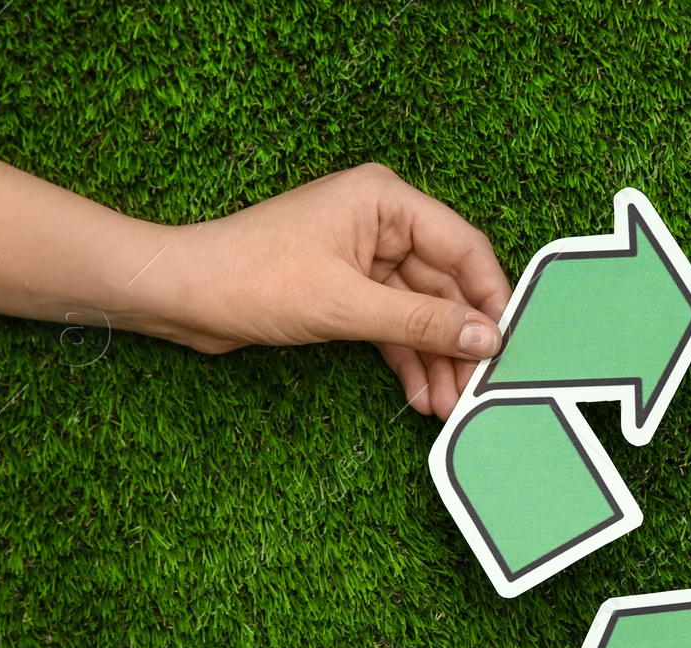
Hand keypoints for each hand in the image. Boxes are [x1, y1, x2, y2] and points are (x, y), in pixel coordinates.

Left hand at [152, 163, 511, 418]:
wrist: (181, 296)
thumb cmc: (248, 276)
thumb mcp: (346, 305)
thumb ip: (422, 322)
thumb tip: (485, 338)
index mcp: (384, 201)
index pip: (463, 247)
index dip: (491, 297)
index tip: (510, 343)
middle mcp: (380, 224)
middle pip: (445, 286)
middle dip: (460, 340)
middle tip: (480, 387)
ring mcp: (364, 259)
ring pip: (421, 313)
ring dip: (436, 358)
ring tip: (451, 404)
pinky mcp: (347, 291)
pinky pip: (394, 326)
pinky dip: (408, 359)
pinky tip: (422, 394)